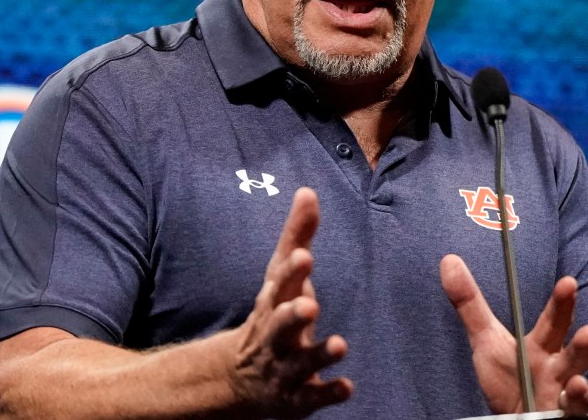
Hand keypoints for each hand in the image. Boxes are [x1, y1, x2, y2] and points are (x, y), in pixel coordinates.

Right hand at [221, 187, 352, 417]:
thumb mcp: (282, 275)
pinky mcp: (296, 397)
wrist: (239, 377)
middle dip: (292, 315)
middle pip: (279, 324)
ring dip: (318, 354)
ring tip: (340, 345)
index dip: (292, 272)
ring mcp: (283, 367)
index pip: (279, 284)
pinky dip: (327, 393)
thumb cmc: (273, 312)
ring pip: (299, 362)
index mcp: (273, 302)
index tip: (305, 257)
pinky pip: (311, 397)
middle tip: (310, 306)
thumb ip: (298, 236)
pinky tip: (347, 387)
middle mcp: (275, 334)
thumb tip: (308, 191)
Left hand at [440, 254, 587, 415]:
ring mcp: (563, 400)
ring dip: (580, 390)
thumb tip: (449, 260)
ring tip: (578, 382)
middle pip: (574, 356)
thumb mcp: (486, 341)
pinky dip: (571, 413)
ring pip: (578, 395)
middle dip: (582, 345)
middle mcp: (559, 372)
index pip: (554, 322)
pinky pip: (571, 419)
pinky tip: (569, 404)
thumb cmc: (508, 378)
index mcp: (543, 347)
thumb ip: (471, 305)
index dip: (562, 304)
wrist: (515, 416)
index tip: (568, 282)